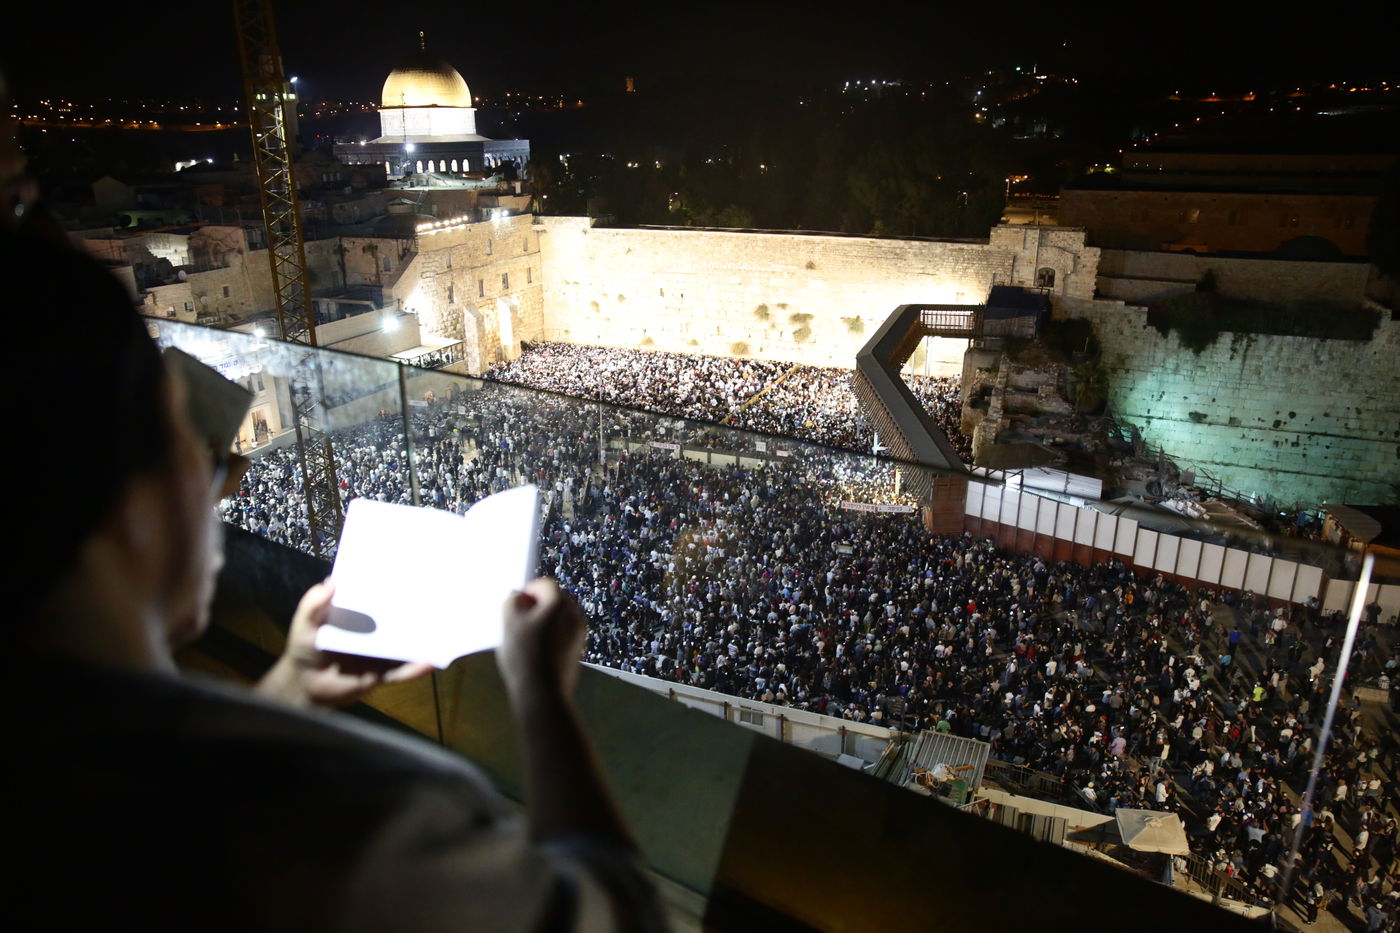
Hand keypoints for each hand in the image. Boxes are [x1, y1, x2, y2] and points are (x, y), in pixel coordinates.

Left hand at [256, 580, 432, 708]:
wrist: (304, 687)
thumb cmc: (303, 650)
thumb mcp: (303, 624)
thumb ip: (313, 605)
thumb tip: (331, 583)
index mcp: (359, 615)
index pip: (380, 598)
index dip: (395, 586)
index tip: (414, 572)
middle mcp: (374, 631)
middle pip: (400, 620)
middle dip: (419, 611)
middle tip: (440, 598)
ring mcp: (380, 653)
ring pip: (406, 645)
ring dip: (424, 640)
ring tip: (445, 630)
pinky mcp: (382, 674)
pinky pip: (401, 671)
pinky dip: (415, 668)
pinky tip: (430, 662)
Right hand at [496, 578, 586, 702]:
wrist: (543, 693)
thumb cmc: (524, 654)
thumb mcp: (509, 624)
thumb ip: (512, 602)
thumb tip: (518, 596)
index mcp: (560, 604)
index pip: (546, 584)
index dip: (529, 589)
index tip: (516, 604)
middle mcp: (575, 615)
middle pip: (555, 599)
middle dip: (537, 605)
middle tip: (519, 620)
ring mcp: (579, 633)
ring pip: (560, 617)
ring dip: (544, 620)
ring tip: (526, 636)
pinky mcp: (578, 649)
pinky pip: (564, 632)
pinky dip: (552, 633)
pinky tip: (537, 649)